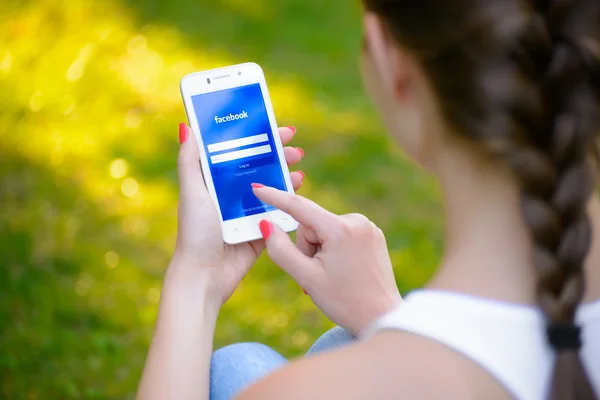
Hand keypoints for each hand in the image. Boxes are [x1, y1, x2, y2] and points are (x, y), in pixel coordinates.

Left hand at [170, 123, 304, 305]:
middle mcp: (231, 195)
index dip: (256, 138)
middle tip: (294, 148)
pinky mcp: (260, 230)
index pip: (238, 152)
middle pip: (259, 167)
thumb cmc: (194, 233)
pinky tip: (298, 191)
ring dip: (287, 176)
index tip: (273, 127)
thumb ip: (189, 162)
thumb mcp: (192, 192)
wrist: (205, 274)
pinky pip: (278, 212)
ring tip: (299, 170)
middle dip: (278, 155)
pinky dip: (290, 200)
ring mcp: (247, 213)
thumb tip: (186, 127)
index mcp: (214, 182)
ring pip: (272, 188)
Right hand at [252, 186, 401, 335]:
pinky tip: (344, 270)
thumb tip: (266, 225)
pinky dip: (335, 248)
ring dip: (321, 249)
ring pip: (326, 229)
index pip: (299, 207)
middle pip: (312, 224)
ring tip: (332, 275)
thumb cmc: (344, 301)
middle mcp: (357, 221)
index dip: (275, 197)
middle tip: (317, 274)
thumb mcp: (306, 277)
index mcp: (340, 229)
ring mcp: (368, 227)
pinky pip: (341, 233)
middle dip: (307, 247)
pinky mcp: (373, 235)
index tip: (257, 188)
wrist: (382, 317)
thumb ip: (281, 250)